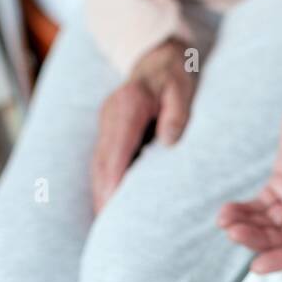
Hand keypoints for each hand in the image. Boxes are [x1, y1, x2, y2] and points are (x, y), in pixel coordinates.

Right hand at [91, 39, 192, 213]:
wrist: (160, 55)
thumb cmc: (176, 74)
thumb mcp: (183, 88)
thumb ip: (177, 113)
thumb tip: (169, 142)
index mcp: (128, 106)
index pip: (116, 149)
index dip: (113, 179)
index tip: (112, 206)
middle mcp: (111, 115)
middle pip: (101, 162)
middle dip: (102, 194)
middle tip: (106, 227)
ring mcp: (107, 122)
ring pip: (98, 163)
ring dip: (100, 192)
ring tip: (105, 224)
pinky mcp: (110, 129)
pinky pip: (104, 160)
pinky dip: (104, 182)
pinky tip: (109, 203)